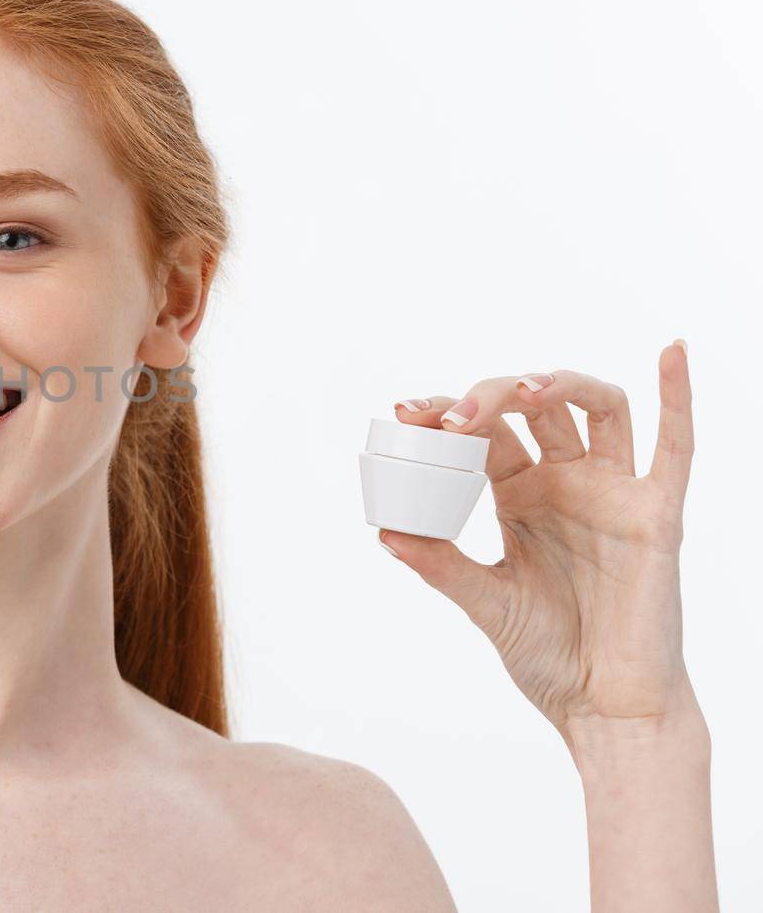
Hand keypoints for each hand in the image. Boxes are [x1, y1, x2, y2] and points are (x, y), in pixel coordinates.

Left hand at [379, 341, 699, 749]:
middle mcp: (566, 483)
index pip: (484, 435)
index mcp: (520, 497)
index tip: (403, 413)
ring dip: (558, 384)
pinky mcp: (657, 515)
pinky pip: (676, 447)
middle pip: (532, 410)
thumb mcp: (485, 602)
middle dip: (489, 398)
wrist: (605, 708)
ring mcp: (613, 493)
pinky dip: (678, 395)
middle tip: (451, 418)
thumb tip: (385, 530)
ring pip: (596, 408)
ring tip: (519, 392)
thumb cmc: (549, 656)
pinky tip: (670, 353)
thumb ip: (440, 563)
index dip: (446, 416)